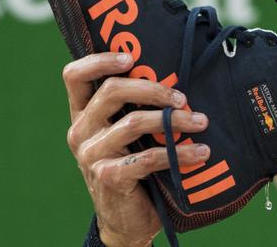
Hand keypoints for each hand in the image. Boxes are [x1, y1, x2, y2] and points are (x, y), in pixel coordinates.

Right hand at [63, 52, 209, 246]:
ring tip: (201, 123)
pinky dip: (179, 154)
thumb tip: (178, 79)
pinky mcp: (108, 177)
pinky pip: (147, 158)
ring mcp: (91, 155)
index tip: (131, 57)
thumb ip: (136, 109)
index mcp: (83, 114)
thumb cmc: (135, 167)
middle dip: (153, 88)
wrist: (127, 220)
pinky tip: (201, 153)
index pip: (75, 76)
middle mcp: (81, 131)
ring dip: (173, 121)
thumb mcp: (129, 136)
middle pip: (111, 91)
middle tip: (183, 98)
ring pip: (133, 122)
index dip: (99, 60)